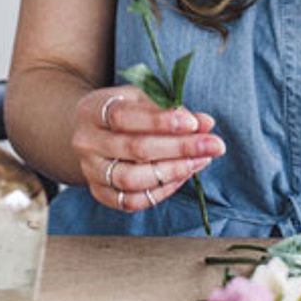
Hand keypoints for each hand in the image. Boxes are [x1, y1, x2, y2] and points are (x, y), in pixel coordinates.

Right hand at [70, 86, 224, 212]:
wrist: (91, 132)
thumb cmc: (123, 110)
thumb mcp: (142, 98)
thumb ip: (172, 109)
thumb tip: (205, 124)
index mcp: (92, 110)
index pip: (125, 117)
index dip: (161, 121)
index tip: (194, 124)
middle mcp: (86, 142)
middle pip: (134, 149)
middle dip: (180, 148)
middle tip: (214, 145)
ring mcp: (90, 171)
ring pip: (132, 179)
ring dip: (174, 171)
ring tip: (200, 161)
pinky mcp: (99, 193)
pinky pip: (131, 201)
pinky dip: (161, 191)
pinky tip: (182, 175)